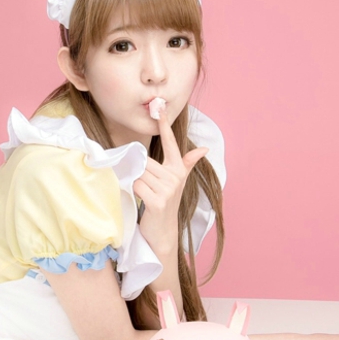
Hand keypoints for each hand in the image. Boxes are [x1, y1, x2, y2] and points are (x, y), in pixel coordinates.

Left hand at [132, 109, 207, 256]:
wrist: (162, 231)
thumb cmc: (164, 202)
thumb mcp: (176, 181)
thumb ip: (187, 163)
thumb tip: (204, 149)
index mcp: (178, 169)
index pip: (172, 143)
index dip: (165, 126)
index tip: (160, 108)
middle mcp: (175, 177)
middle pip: (145, 161)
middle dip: (138, 170)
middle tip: (142, 184)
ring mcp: (168, 190)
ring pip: (139, 172)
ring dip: (135, 181)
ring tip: (144, 192)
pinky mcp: (159, 201)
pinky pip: (136, 185)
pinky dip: (133, 190)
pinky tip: (141, 199)